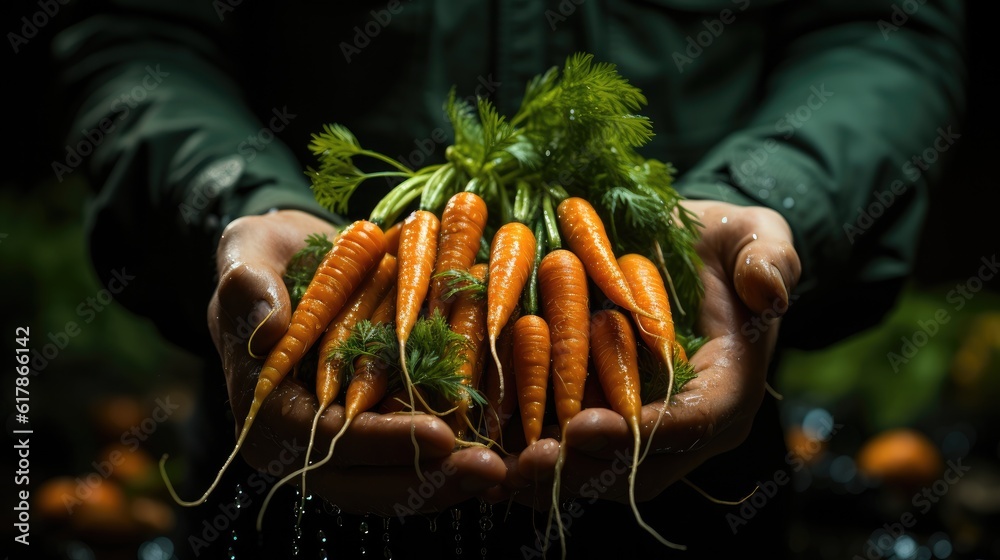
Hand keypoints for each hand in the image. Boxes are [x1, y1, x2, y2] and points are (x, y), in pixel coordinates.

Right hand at [207, 210, 505, 515]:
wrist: (293, 261)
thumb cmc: (265, 257)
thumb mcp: (246, 254)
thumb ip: (247, 287)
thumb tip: (267, 329)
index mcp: (265, 409)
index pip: (322, 440)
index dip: (380, 442)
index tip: (438, 434)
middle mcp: (302, 441)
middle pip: (363, 482)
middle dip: (428, 480)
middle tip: (491, 470)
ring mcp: (343, 441)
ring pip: (394, 484)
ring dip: (449, 483)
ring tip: (505, 471)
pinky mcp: (377, 430)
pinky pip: (415, 461)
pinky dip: (454, 462)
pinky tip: (502, 455)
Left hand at [499, 200, 801, 508]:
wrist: (690, 253)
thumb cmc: (724, 243)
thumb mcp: (756, 234)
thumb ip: (769, 258)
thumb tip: (771, 291)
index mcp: (731, 388)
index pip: (692, 424)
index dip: (641, 433)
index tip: (585, 426)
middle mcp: (689, 425)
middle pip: (639, 468)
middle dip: (581, 468)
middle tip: (526, 462)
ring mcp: (646, 429)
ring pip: (601, 472)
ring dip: (548, 476)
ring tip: (498, 468)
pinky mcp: (608, 418)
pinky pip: (573, 452)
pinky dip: (531, 456)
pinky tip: (486, 453)